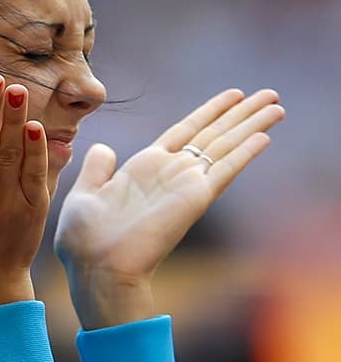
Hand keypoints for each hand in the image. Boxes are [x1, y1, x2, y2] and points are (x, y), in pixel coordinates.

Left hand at [54, 88, 285, 327]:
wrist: (97, 267)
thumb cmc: (85, 240)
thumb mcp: (84, 195)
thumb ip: (97, 170)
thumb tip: (104, 148)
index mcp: (144, 168)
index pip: (184, 131)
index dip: (210, 112)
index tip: (233, 96)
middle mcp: (170, 173)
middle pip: (213, 134)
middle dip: (242, 113)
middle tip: (270, 95)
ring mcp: (184, 185)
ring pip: (225, 146)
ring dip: (252, 124)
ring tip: (277, 105)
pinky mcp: (194, 198)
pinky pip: (224, 170)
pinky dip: (245, 152)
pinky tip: (264, 137)